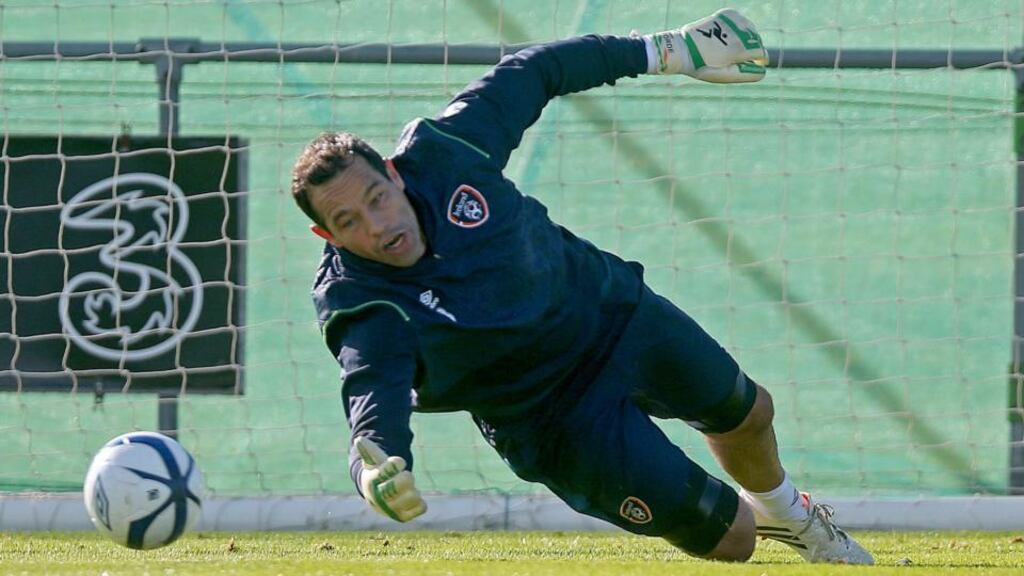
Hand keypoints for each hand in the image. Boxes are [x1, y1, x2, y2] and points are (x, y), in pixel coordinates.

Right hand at [355, 436, 426, 521]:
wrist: (376, 497)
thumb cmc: (377, 474)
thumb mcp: (373, 462)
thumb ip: (368, 451)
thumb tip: (359, 439)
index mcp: (371, 481)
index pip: (386, 470)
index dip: (396, 464)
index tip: (400, 462)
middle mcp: (379, 499)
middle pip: (402, 483)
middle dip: (407, 477)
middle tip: (406, 476)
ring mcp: (391, 510)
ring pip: (413, 496)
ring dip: (413, 490)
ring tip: (407, 489)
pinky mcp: (403, 518)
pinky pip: (421, 508)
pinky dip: (420, 503)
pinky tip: (411, 499)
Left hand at [646, 8, 767, 82]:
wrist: (683, 48)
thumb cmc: (702, 65)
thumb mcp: (723, 75)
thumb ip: (746, 74)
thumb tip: (762, 72)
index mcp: (738, 49)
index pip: (761, 53)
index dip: (759, 60)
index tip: (756, 64)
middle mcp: (737, 32)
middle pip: (756, 41)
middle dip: (752, 49)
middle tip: (740, 58)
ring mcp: (733, 20)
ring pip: (751, 29)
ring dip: (747, 38)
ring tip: (734, 47)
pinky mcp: (727, 14)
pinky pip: (742, 21)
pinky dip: (740, 28)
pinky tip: (731, 35)